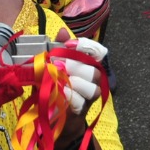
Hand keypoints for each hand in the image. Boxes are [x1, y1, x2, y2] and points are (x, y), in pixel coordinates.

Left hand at [50, 29, 105, 149]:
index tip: (68, 45)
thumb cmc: (52, 88)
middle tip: (56, 65)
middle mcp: (94, 80)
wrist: (53, 118)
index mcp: (87, 66)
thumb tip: (63, 32)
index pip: (99, 51)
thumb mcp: (50, 66)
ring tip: (57, 80)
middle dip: (73, 66)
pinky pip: (81, 101)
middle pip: (93, 70)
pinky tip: (59, 93)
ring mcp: (90, 97)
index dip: (86, 46)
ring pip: (91, 87)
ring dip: (72, 82)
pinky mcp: (83, 111)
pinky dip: (69, 96)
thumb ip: (57, 49)